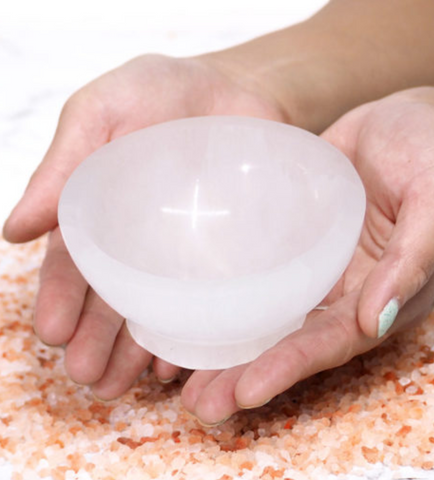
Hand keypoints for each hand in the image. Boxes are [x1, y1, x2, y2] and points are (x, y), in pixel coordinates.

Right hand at [4, 54, 285, 394]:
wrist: (235, 88)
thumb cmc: (161, 91)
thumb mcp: (102, 111)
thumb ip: (63, 165)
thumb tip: (13, 232)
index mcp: (102, 211)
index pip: (74, 263)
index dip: (60, 298)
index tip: (53, 334)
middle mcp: (141, 239)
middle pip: (113, 297)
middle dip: (96, 339)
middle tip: (89, 376)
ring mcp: (186, 250)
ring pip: (157, 308)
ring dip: (138, 348)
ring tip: (123, 385)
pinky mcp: (228, 250)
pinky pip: (210, 298)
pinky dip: (194, 329)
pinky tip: (182, 358)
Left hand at [180, 87, 433, 424]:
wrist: (406, 121)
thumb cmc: (432, 155)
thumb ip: (414, 257)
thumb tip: (377, 319)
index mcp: (378, 292)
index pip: (330, 342)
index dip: (289, 368)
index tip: (245, 392)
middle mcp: (339, 289)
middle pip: (288, 341)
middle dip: (245, 374)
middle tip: (200, 404)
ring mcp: (310, 265)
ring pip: (264, 313)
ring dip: (225, 346)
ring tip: (178, 374)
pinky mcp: (287, 238)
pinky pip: (254, 269)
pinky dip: (224, 293)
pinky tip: (189, 307)